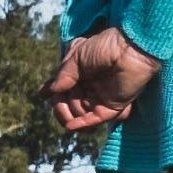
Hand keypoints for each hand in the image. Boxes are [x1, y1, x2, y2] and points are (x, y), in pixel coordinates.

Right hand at [44, 26, 158, 135]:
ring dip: (72, 112)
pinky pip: (97, 118)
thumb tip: (51, 91)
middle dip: (61, 106)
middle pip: (71, 103)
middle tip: (58, 102)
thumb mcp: (76, 57)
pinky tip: (71, 125)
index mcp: (82, 72)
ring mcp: (103, 96)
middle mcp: (91, 86)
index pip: (64, 88)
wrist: (130, 48)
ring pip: (81, 112)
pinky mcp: (115, 104)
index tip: (42, 95)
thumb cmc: (104, 46)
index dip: (53, 94)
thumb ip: (64, 75)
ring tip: (71, 104)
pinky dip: (84, 123)